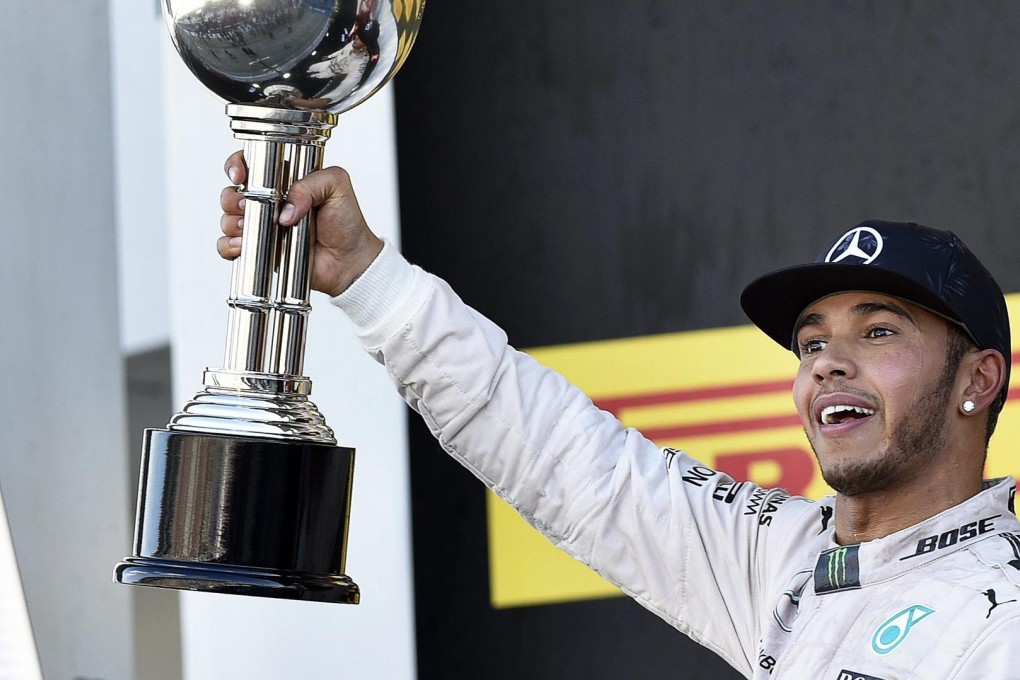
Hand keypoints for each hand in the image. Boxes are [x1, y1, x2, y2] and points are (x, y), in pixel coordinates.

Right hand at [217, 150, 383, 296]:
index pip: (251, 165)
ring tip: (251, 227)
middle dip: (233, 198)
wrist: (349, 262)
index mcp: (284, 182)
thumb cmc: (346, 223)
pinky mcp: (259, 250)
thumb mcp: (337, 186)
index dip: (238, 166)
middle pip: (232, 192)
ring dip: (233, 222)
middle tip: (248, 205)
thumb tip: (285, 208)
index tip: (240, 175)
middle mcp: (269, 203)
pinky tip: (245, 245)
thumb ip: (311, 183)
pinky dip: (230, 245)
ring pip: (228, 219)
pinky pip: (229, 247)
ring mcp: (262, 227)